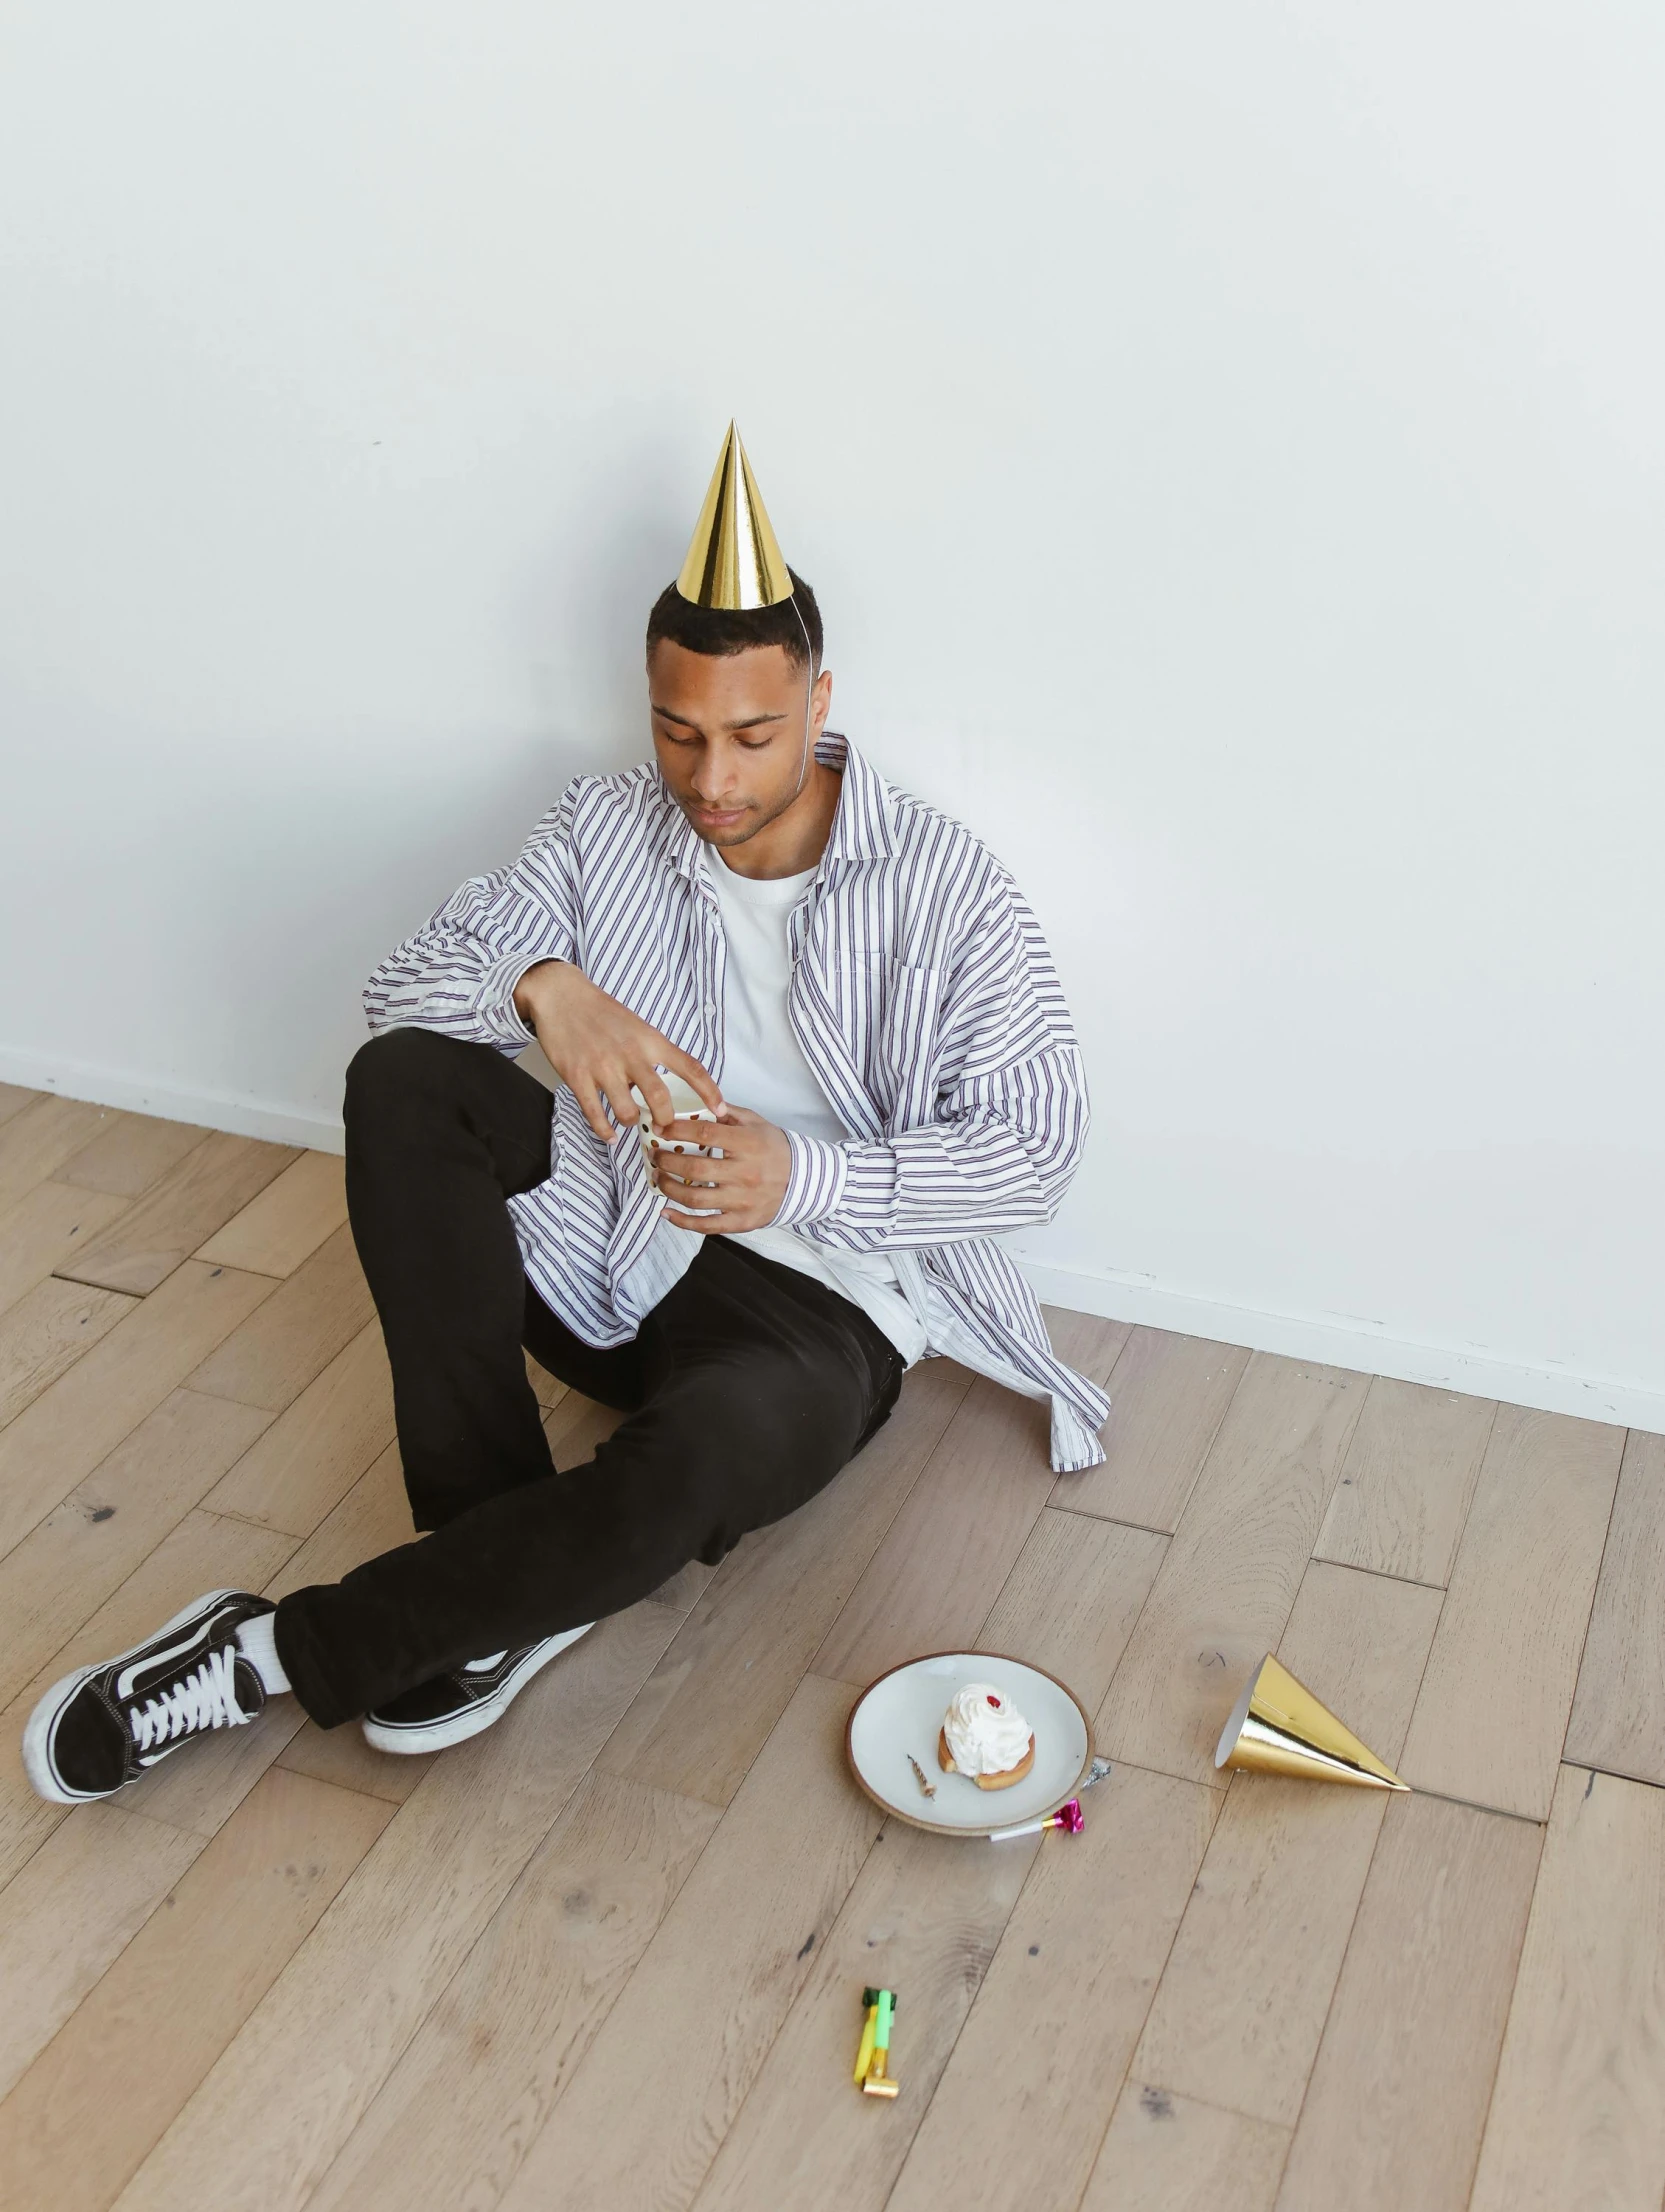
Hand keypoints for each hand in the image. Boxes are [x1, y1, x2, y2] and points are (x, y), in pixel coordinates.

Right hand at [513, 960, 722, 1141]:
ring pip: (627, 1111)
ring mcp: (603, 1067)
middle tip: (664, 1127)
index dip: (709, 1091)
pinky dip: (604, 1130)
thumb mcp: (637, 1026)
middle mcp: (630, 1054)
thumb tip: (661, 1088)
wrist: (562, 997)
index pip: (690, 1067)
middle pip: (659, 1098)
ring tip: (629, 1119)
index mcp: (650, 1040)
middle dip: (666, 1120)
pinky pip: (595, 1114)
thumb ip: (652, 1054)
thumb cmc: (602, 1012)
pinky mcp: (577, 1077)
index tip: (720, 1109)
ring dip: (631, 1122)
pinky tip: (610, 1135)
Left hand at [651, 1105, 792, 1233]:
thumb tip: (699, 1103)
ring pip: (695, 1199)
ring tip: (658, 1179)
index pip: (705, 1134)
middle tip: (655, 1156)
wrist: (804, 1181)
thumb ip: (728, 1112)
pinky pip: (706, 1225)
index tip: (660, 1129)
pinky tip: (666, 1212)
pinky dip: (682, 1221)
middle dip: (666, 1162)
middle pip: (694, 1169)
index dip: (677, 1131)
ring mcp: (742, 1200)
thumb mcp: (756, 1123)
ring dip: (669, 1189)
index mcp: (747, 1144)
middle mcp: (744, 1173)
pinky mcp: (741, 1221)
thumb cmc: (775, 1149)